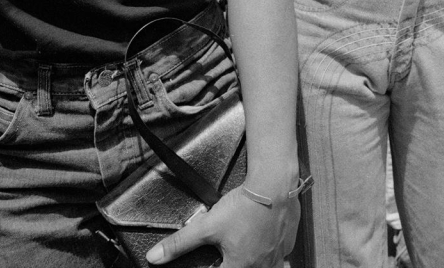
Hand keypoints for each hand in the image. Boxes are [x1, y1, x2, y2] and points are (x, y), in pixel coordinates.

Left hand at [146, 185, 298, 266]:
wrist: (275, 185)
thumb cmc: (245, 205)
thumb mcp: (207, 225)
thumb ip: (180, 243)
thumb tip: (154, 257)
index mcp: (239, 266)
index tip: (215, 264)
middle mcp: (261, 267)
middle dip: (236, 264)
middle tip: (232, 256)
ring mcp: (277, 256)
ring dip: (258, 265)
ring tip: (251, 257)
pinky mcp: (288, 243)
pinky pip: (283, 259)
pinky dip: (277, 258)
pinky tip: (271, 250)